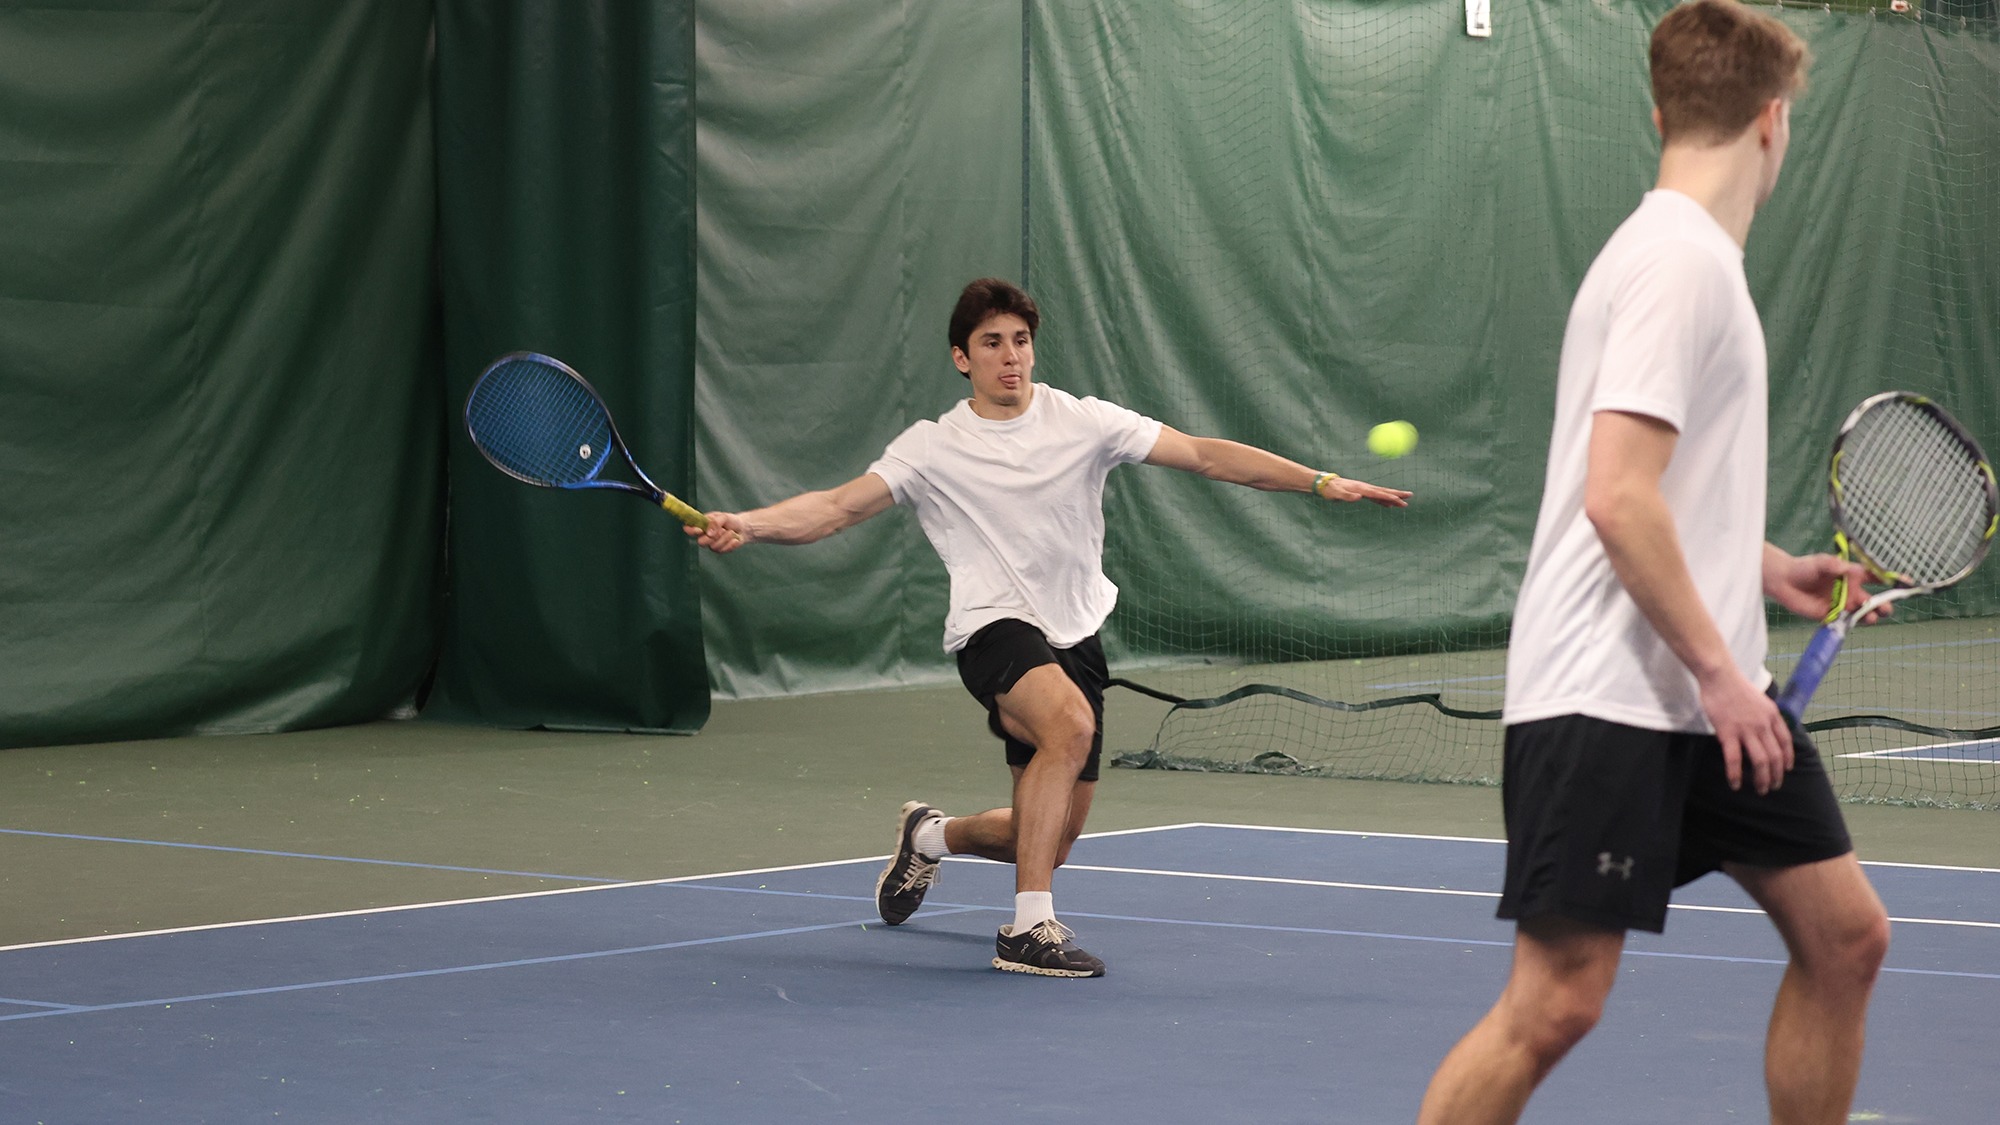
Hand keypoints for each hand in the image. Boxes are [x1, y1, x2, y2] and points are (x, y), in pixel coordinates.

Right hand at [686, 511, 750, 552]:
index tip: (700, 530)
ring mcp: (712, 544)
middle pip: (701, 542)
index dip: (691, 530)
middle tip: (722, 530)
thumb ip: (715, 523)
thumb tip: (709, 533)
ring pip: (713, 547)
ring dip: (725, 539)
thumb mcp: (724, 517)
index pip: (689, 528)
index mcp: (702, 524)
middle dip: (713, 537)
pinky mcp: (720, 550)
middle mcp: (704, 535)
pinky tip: (735, 539)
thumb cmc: (731, 520)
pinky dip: (730, 544)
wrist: (744, 528)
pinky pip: (722, 550)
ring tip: (731, 532)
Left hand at [1318, 476, 1411, 507]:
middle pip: (1384, 491)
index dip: (1389, 497)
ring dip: (1393, 497)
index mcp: (1361, 488)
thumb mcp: (1337, 494)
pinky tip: (1389, 505)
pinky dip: (1383, 501)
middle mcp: (1364, 488)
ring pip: (1381, 493)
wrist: (1324, 483)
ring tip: (1404, 501)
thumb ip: (1348, 496)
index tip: (1399, 500)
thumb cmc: (1330, 490)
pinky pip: (1375, 497)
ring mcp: (1364, 489)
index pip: (1378, 493)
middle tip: (1410, 496)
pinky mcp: (1361, 493)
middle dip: (1397, 494)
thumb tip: (1359, 498)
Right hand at [1698, 668, 1791, 793]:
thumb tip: (1767, 730)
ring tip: (1760, 790)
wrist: (1720, 676)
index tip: (1786, 769)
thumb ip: (1766, 716)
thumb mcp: (1760, 700)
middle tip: (1772, 786)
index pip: (1786, 742)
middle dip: (1776, 775)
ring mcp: (1746, 730)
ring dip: (1761, 779)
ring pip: (1760, 761)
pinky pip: (1734, 759)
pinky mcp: (1728, 733)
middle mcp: (1763, 725)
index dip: (1788, 759)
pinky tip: (1735, 784)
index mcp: (1773, 716)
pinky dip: (1735, 774)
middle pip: (1775, 756)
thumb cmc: (1736, 686)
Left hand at [1768, 551, 1888, 624]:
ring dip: (1870, 616)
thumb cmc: (1804, 568)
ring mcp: (1843, 605)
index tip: (1907, 583)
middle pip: (1874, 601)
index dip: (1893, 580)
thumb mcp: (1820, 562)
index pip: (1877, 578)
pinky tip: (1853, 623)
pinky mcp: (1831, 616)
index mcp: (1853, 576)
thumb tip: (1845, 568)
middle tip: (1884, 608)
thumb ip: (1833, 565)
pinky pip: (1846, 622)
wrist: (1784, 581)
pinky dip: (1852, 624)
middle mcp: (1851, 591)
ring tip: (1870, 616)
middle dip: (1883, 605)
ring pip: (1863, 614)